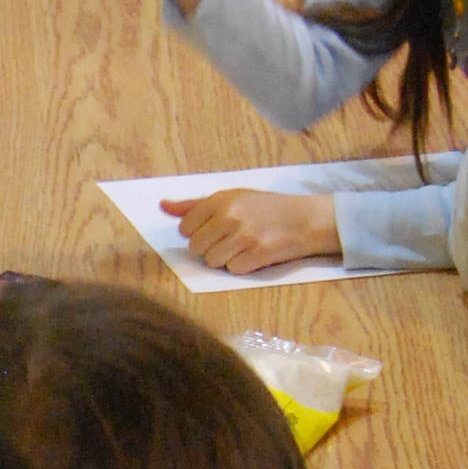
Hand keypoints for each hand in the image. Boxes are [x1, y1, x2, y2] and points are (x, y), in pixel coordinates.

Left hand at [166, 184, 341, 273]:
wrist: (305, 220)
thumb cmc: (265, 208)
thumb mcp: (231, 198)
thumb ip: (194, 205)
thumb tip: (162, 206)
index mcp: (221, 200)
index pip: (185, 227)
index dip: (196, 232)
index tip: (212, 229)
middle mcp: (231, 217)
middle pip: (196, 248)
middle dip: (209, 247)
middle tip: (228, 240)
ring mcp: (245, 237)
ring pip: (213, 261)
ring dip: (225, 258)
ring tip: (242, 246)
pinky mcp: (259, 255)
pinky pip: (233, 270)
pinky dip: (242, 266)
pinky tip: (254, 254)